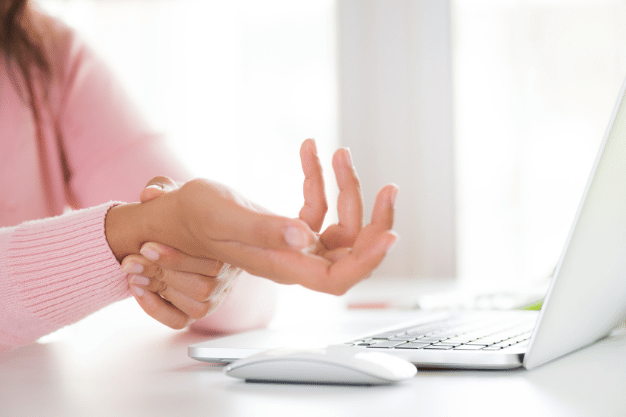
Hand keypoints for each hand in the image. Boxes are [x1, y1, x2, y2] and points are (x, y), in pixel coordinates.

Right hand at [105, 139, 396, 295]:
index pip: (337, 278)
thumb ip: (264, 230)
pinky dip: (318, 179)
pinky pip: (317, 207)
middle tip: (388, 188)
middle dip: (375, 221)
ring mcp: (294, 245)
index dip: (368, 262)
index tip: (389, 234)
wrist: (173, 215)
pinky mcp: (289, 229)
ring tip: (338, 153)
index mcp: (283, 266)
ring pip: (341, 227)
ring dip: (347, 190)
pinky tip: (309, 150)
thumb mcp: (223, 218)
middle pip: (352, 253)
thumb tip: (304, 238)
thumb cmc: (189, 219)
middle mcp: (294, 260)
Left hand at [121, 178, 240, 328]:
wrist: (173, 232)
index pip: (212, 261)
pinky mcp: (198, 309)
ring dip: (159, 290)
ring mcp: (215, 294)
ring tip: (132, 275)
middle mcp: (227, 272)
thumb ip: (163, 188)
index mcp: (226, 245)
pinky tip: (140, 292)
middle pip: (203, 287)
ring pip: (197, 305)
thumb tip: (149, 194)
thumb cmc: (180, 213)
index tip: (145, 246)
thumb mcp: (174, 194)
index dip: (175, 257)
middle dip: (160, 273)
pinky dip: (158, 310)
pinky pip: (182, 320)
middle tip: (129, 262)